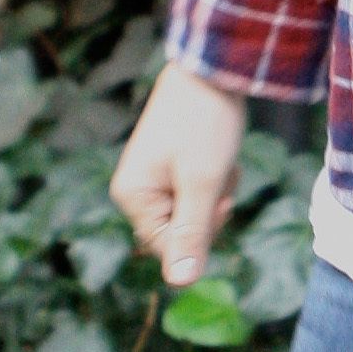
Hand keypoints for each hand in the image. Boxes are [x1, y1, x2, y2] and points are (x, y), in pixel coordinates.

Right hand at [110, 59, 248, 286]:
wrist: (214, 66)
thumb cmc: (205, 122)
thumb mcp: (203, 183)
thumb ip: (192, 234)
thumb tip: (181, 285)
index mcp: (132, 196)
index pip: (168, 248)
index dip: (201, 233)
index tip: (218, 201)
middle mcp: (135, 189)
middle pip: (181, 232)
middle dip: (210, 210)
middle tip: (220, 177)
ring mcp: (153, 176)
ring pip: (194, 211)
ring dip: (217, 192)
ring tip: (220, 159)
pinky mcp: (172, 164)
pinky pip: (198, 191)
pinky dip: (216, 177)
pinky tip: (220, 153)